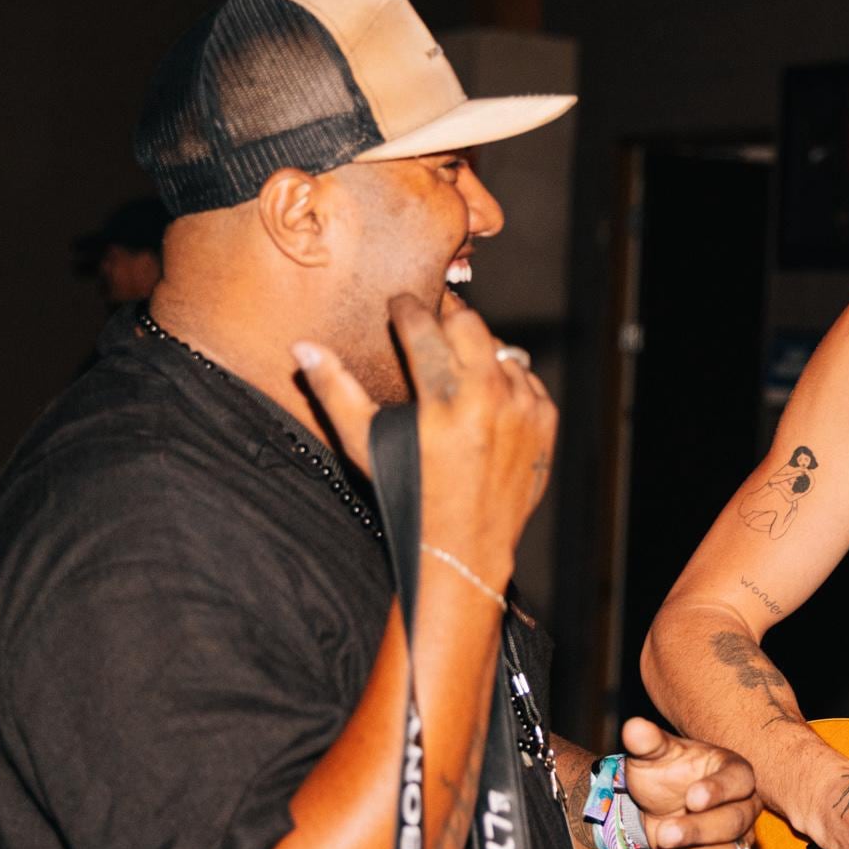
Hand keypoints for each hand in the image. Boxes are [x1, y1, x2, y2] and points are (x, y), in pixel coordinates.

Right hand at [294, 294, 556, 581]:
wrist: (465, 545)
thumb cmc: (408, 494)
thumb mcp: (363, 445)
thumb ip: (334, 390)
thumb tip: (303, 346)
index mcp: (443, 398)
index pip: (423, 325)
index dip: (406, 307)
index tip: (399, 303)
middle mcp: (490, 396)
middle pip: (469, 323)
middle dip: (446, 318)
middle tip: (430, 324)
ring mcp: (523, 408)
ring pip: (501, 349)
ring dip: (478, 353)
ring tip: (456, 369)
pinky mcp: (545, 421)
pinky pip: (527, 379)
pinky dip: (507, 382)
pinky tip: (486, 400)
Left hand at [623, 717, 759, 848]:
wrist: (651, 809)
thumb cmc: (662, 776)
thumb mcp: (652, 756)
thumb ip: (648, 742)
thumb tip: (634, 727)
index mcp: (733, 773)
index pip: (739, 780)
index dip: (719, 790)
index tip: (692, 797)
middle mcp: (743, 809)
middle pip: (734, 824)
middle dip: (697, 832)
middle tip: (663, 834)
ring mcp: (737, 842)